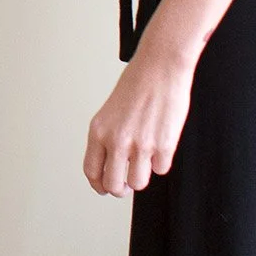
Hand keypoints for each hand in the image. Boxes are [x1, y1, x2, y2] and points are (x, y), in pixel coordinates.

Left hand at [84, 44, 192, 195]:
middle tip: (128, 181)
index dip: (99, 185)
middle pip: (113, 185)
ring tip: (146, 158)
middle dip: (121, 188)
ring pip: (138, 183)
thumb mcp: (111, 112)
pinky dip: (161, 161)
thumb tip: (114, 166)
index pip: (92, 171)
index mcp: (98, 131)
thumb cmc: (137, 84)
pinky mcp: (164, 146)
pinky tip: (161, 141)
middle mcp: (117, 140)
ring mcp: (141, 145)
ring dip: (142, 175)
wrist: (160, 67)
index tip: (105, 187)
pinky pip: (161, 170)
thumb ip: (109, 138)